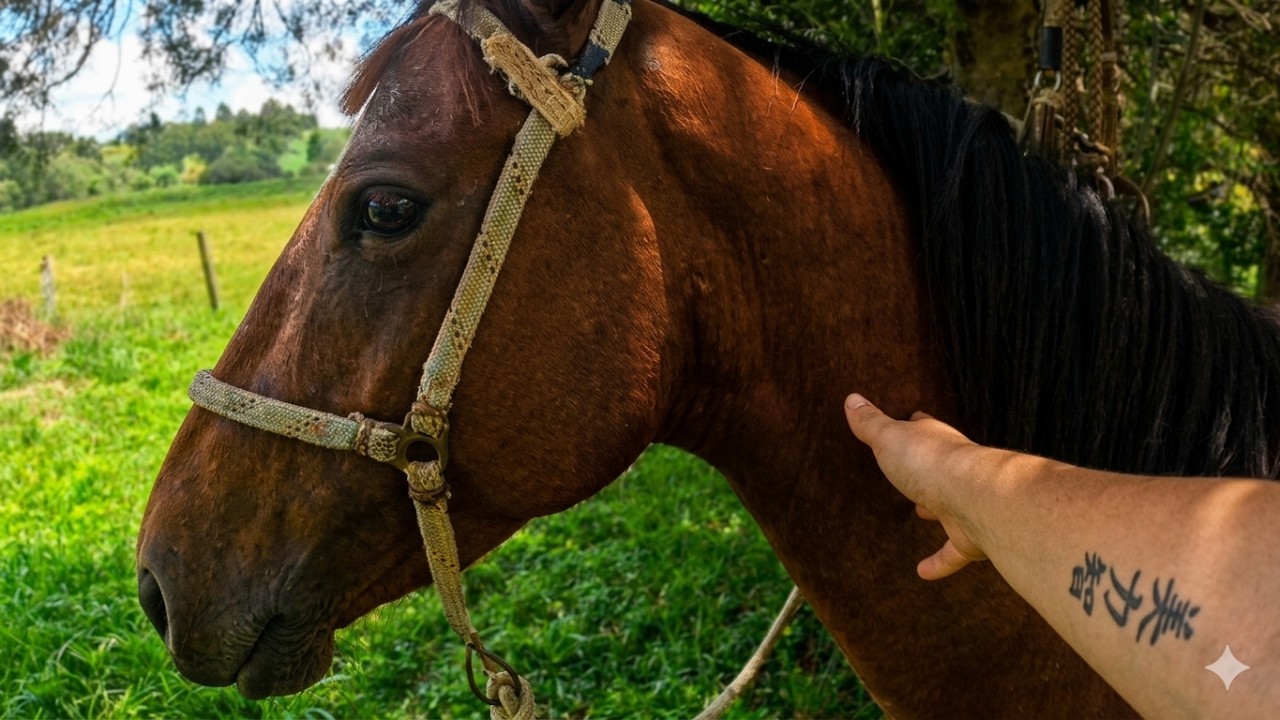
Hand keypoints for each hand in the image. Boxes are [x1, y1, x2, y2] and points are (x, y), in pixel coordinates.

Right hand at [844, 393, 987, 579]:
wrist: (975, 498)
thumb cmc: (930, 462)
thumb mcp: (889, 438)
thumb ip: (870, 423)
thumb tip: (852, 399)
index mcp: (934, 442)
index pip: (922, 427)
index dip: (913, 425)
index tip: (907, 422)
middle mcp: (953, 469)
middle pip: (938, 465)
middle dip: (925, 469)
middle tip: (911, 474)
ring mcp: (964, 502)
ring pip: (950, 505)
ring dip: (936, 509)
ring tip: (920, 512)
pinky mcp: (969, 537)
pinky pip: (952, 552)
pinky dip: (939, 562)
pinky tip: (923, 572)